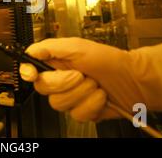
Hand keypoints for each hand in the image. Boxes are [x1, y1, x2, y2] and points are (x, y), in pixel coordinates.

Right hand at [19, 38, 145, 121]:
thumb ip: (51, 47)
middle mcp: (60, 80)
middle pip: (44, 89)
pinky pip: (77, 114)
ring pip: (60, 104)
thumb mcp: (77, 46)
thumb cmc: (109, 60)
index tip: (32, 73)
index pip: (30, 69)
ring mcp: (70, 97)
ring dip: (82, 93)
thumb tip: (30, 51)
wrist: (133, 80)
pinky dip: (92, 105)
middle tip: (82, 75)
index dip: (28, 72)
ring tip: (95, 85)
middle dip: (66, 82)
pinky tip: (100, 97)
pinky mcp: (82, 112)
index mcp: (56, 63)